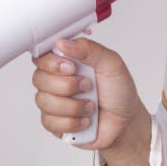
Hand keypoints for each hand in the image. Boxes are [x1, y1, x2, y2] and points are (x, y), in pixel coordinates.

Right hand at [31, 36, 147, 151]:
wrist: (126, 122)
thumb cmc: (119, 91)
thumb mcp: (112, 64)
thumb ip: (89, 49)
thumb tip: (63, 43)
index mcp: (68, 61)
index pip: (43, 56)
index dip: (51, 62)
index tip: (71, 67)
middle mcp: (57, 80)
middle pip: (39, 78)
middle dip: (67, 86)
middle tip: (88, 86)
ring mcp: (54, 102)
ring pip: (44, 101)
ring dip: (73, 106)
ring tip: (90, 106)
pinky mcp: (55, 122)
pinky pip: (49, 122)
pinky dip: (72, 122)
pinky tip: (85, 119)